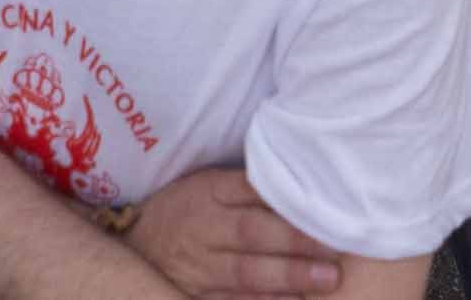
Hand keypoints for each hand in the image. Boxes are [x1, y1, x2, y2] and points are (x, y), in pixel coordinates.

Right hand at [122, 168, 344, 297]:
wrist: (137, 244)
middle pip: (251, 239)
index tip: (327, 218)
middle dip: (295, 250)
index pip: (253, 198)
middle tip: (334, 261)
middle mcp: (203, 232)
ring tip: (324, 283)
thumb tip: (301, 182)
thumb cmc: (186, 207)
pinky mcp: (194, 298)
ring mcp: (197, 269)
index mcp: (209, 195)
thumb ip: (250, 185)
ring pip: (244, 277)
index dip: (289, 211)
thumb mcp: (210, 184)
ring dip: (286, 282)